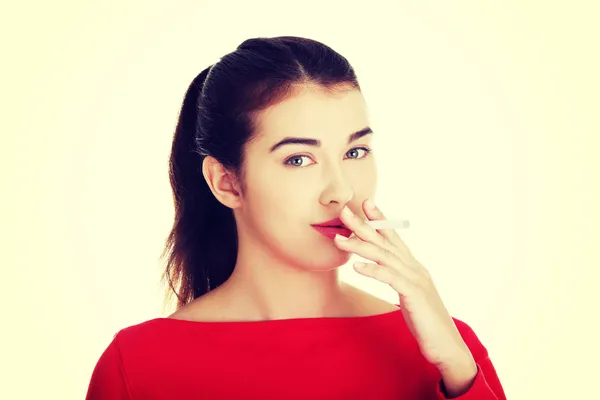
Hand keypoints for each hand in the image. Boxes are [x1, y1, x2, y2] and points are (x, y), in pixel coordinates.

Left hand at [334, 199, 475, 371]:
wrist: (447, 346)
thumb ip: (399, 280)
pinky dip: (373, 270)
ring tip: (339, 240)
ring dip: (360, 246)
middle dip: (363, 225)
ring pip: (385, 257)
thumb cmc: (426, 322)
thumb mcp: (410, 295)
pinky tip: (356, 267)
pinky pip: (391, 278)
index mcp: (413, 267)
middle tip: (344, 212)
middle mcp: (415, 268)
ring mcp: (416, 280)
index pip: (394, 238)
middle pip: (385, 242)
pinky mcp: (414, 295)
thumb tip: (386, 273)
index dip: (380, 220)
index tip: (365, 203)